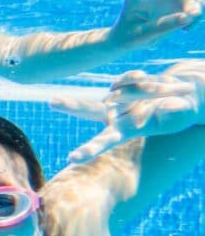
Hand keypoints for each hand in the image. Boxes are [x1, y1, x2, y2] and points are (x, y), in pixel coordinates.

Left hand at [53, 69, 202, 162]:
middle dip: (72, 105)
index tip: (71, 159)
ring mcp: (116, 97)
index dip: (89, 150)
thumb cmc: (179, 112)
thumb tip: (168, 105)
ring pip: (121, 89)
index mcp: (124, 130)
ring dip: (145, 90)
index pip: (104, 141)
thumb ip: (173, 112)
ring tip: (164, 92)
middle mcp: (114, 114)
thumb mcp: (178, 116)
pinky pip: (130, 77)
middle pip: (89, 109)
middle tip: (52, 101)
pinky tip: (151, 83)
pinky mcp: (121, 83)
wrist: (183, 95)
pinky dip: (144, 80)